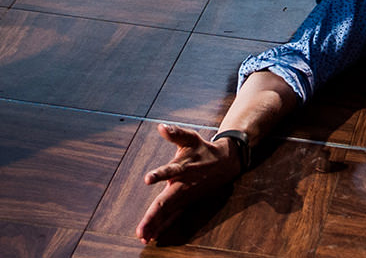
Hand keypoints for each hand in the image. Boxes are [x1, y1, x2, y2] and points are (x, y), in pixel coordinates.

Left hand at [135, 123, 243, 243]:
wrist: (225, 163)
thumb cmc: (202, 150)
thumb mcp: (190, 138)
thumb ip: (175, 133)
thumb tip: (161, 127)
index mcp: (182, 168)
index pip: (169, 171)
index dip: (159, 175)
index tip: (148, 178)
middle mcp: (182, 185)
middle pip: (165, 203)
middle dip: (152, 217)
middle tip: (141, 231)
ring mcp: (184, 196)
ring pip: (168, 213)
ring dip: (156, 225)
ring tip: (143, 237)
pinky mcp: (186, 202)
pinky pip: (173, 216)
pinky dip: (163, 225)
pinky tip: (153, 236)